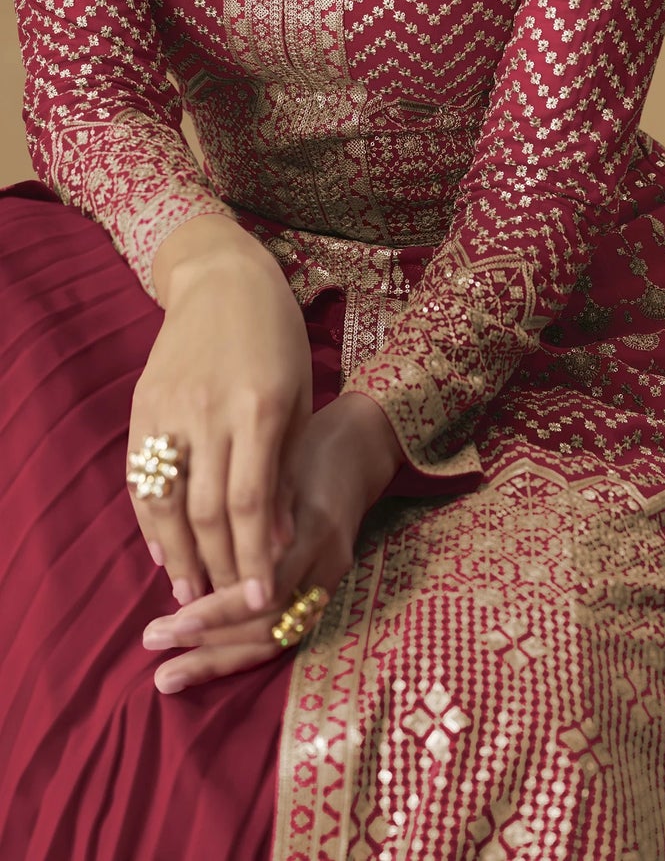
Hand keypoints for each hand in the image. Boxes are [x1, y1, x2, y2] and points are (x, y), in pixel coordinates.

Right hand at [129, 222, 311, 610]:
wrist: (224, 280)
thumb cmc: (277, 339)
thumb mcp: (299, 399)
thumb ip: (285, 470)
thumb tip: (278, 539)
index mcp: (259, 409)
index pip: (250, 502)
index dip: (253, 556)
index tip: (262, 599)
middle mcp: (210, 412)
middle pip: (206, 510)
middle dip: (217, 566)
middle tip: (225, 609)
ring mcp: (170, 409)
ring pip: (166, 500)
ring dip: (177, 554)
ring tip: (190, 593)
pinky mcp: (142, 406)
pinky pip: (141, 476)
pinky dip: (150, 520)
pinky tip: (163, 549)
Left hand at [140, 392, 404, 693]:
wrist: (360, 447)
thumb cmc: (305, 448)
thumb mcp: (277, 466)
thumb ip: (245, 510)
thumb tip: (189, 560)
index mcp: (316, 528)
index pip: (267, 590)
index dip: (217, 614)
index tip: (167, 620)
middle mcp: (329, 562)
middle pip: (270, 625)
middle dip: (209, 643)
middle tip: (153, 641)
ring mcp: (332, 578)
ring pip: (278, 639)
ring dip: (221, 659)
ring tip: (168, 673)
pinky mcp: (327, 588)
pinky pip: (285, 632)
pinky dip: (242, 650)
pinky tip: (203, 656)